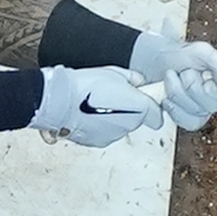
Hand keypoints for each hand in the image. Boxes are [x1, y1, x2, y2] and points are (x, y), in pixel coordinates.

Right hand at [32, 66, 164, 149]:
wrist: (60, 101)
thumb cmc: (86, 85)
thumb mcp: (114, 73)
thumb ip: (133, 79)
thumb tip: (138, 82)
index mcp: (139, 108)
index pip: (157, 116)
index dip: (150, 108)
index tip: (143, 101)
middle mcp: (129, 126)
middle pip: (136, 121)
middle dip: (128, 111)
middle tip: (113, 96)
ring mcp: (113, 136)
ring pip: (120, 127)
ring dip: (112, 119)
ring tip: (96, 105)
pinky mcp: (98, 142)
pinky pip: (105, 133)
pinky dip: (99, 126)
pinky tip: (88, 115)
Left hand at [123, 29, 216, 129]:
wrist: (156, 62)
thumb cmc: (180, 56)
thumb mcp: (202, 51)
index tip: (210, 84)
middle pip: (214, 105)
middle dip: (193, 85)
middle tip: (186, 72)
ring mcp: (201, 111)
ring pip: (196, 112)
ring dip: (179, 92)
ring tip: (173, 77)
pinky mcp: (186, 119)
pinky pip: (185, 121)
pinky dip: (173, 107)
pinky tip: (167, 97)